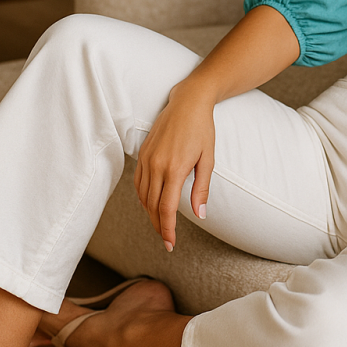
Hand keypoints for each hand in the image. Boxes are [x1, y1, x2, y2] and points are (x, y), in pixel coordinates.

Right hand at [134, 79, 216, 250]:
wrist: (188, 102)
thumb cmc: (202, 129)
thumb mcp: (208, 159)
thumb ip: (201, 188)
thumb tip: (200, 214)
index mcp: (174, 168)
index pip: (166, 208)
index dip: (167, 229)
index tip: (170, 244)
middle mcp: (156, 165)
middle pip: (152, 206)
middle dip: (158, 226)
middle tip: (166, 240)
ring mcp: (146, 159)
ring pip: (142, 196)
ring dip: (149, 214)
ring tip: (160, 225)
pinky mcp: (142, 153)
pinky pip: (138, 182)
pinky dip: (143, 197)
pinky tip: (151, 203)